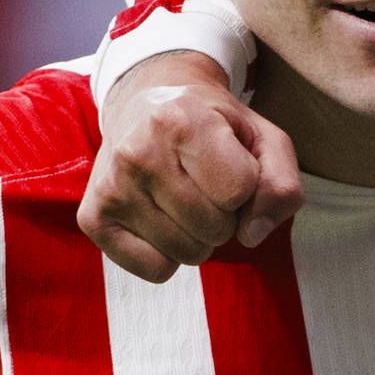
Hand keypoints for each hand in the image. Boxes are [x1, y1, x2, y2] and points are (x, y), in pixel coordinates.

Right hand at [79, 55, 300, 278]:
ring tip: (182, 197)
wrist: (145, 105)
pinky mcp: (93, 219)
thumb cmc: (215, 126)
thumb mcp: (264, 139)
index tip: (230, 164)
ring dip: (198, 236)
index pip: (239, 191)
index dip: (246, 186)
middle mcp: (137, 153)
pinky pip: (156, 270)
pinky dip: (169, 255)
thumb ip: (282, 184)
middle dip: (224, 214)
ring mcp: (111, 188)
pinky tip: (160, 217)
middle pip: (215, 228)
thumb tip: (253, 235)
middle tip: (205, 183)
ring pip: (187, 254)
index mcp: (181, 120)